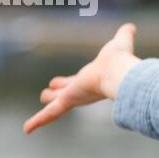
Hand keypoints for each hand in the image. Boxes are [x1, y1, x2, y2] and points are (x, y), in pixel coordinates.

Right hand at [23, 22, 140, 134]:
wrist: (119, 73)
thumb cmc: (119, 60)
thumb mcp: (119, 43)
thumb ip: (124, 35)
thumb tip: (132, 27)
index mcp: (90, 79)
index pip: (76, 82)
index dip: (68, 82)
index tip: (58, 83)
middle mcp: (81, 90)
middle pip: (64, 94)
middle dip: (56, 94)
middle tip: (45, 95)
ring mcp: (74, 97)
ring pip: (55, 105)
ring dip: (46, 108)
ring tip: (35, 116)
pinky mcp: (68, 101)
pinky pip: (49, 114)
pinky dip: (37, 122)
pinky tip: (26, 130)